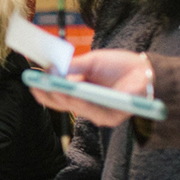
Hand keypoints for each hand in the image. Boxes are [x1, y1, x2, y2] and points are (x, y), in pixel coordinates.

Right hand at [30, 49, 149, 126]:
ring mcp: (97, 112)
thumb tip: (51, 69)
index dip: (45, 88)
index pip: (58, 94)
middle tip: (36, 86)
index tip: (32, 81)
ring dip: (62, 97)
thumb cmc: (120, 66)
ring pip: (75, 107)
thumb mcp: (92, 62)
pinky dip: (80, 102)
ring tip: (51, 87)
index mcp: (81, 91)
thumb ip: (73, 67)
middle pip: (62, 103)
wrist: (148, 70)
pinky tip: (71, 93)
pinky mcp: (110, 117)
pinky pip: (91, 110)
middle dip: (48, 94)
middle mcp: (87, 104)